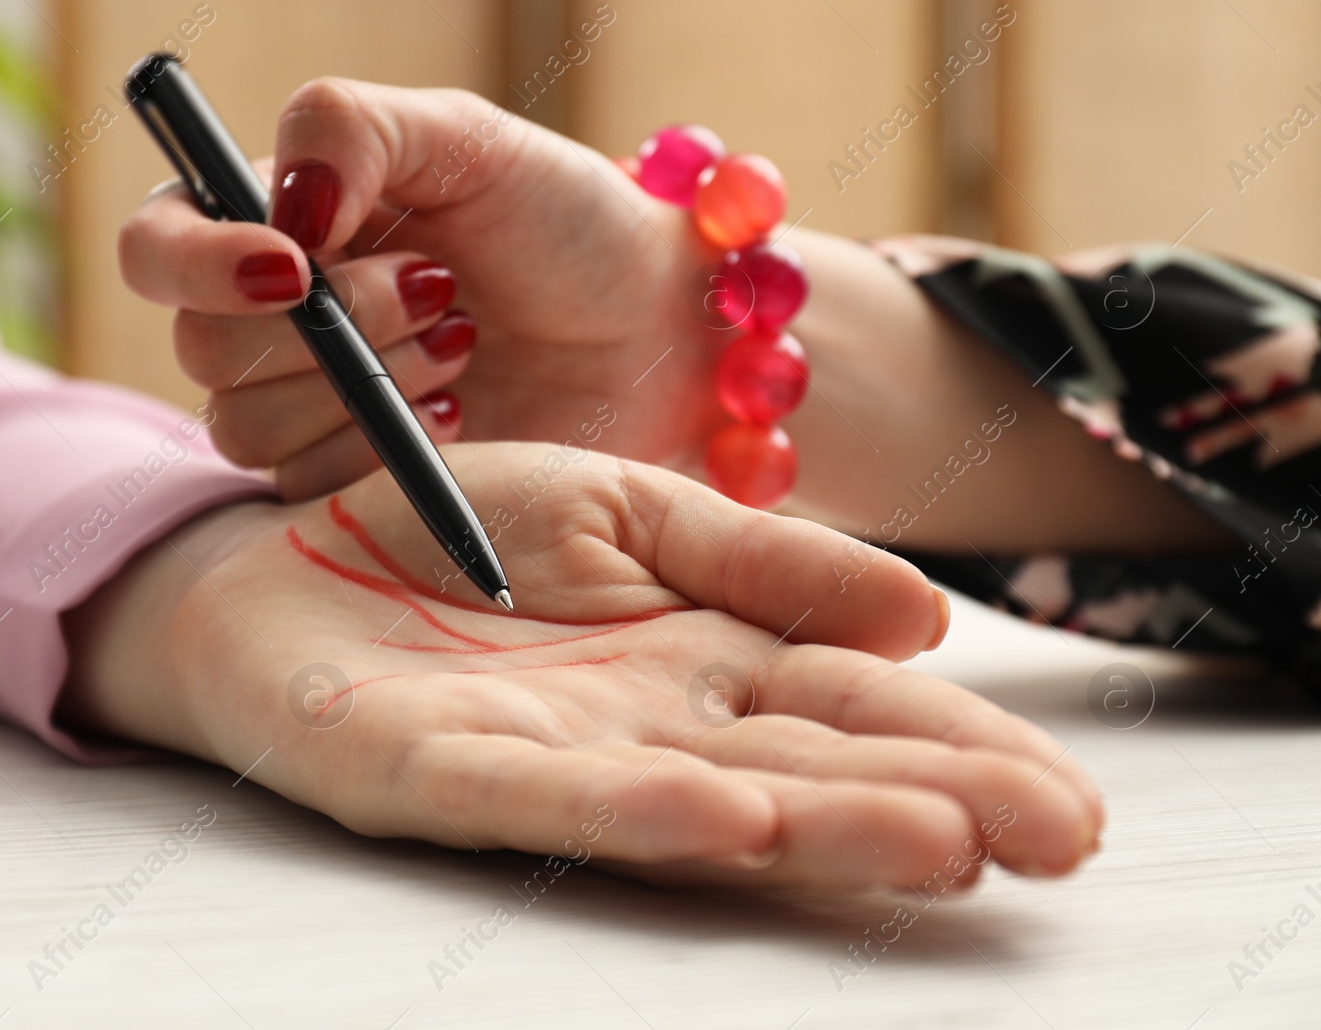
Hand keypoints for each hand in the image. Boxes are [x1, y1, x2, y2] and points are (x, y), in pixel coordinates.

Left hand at [62, 444, 1102, 888]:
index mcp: (695, 660)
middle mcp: (639, 727)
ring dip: (819, 823)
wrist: (282, 557)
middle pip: (802, 768)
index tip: (1070, 789)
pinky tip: (725, 814)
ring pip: (700, 800)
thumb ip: (761, 556)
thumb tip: (920, 621)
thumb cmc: (456, 536)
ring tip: (938, 845)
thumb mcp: (625, 507)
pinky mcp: (432, 773)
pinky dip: (634, 806)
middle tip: (1060, 840)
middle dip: (928, 802)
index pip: (849, 706)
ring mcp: (542, 759)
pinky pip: (541, 796)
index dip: (956, 743)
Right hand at [119, 77, 724, 500]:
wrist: (645, 330)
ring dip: (369, 385)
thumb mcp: (464, 137)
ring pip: (250, 427)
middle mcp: (267, 319)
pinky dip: (388, 450)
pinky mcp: (345, 485)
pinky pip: (309, 488)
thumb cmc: (560, 221)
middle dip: (334, 324)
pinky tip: (462, 415)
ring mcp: (302, 410)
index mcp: (271, 222)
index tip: (296, 265)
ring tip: (461, 344)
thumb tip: (282, 210)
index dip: (201, 264)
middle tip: (440, 288)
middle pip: (203, 349)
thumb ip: (354, 130)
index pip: (155, 249)